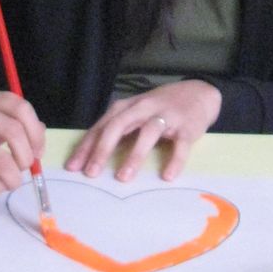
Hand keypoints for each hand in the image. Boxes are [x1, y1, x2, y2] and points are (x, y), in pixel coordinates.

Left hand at [65, 80, 221, 182]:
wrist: (199, 93)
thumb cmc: (161, 107)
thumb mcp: (136, 112)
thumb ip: (117, 128)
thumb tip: (91, 154)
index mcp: (128, 107)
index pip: (102, 125)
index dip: (86, 145)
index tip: (73, 167)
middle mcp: (144, 108)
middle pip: (119, 125)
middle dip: (103, 149)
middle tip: (91, 172)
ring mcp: (167, 116)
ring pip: (148, 132)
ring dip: (134, 155)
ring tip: (122, 178)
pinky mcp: (188, 127)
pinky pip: (181, 145)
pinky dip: (175, 160)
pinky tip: (167, 176)